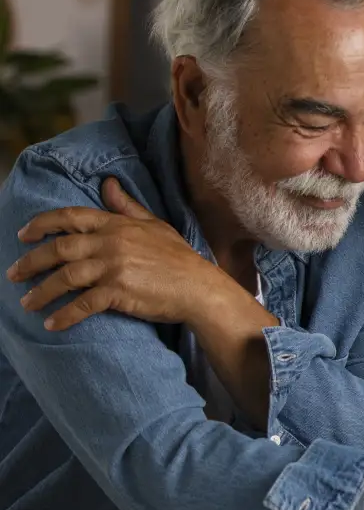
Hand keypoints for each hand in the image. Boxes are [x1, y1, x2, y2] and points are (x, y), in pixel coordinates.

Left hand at [7, 177, 230, 330]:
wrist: (199, 287)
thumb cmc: (179, 258)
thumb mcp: (154, 225)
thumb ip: (126, 207)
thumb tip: (108, 184)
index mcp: (117, 225)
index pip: (71, 217)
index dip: (42, 224)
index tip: (22, 235)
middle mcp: (111, 243)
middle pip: (59, 248)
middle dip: (31, 262)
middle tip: (14, 274)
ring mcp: (114, 267)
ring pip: (65, 277)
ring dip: (41, 292)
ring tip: (27, 303)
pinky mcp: (119, 291)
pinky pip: (83, 304)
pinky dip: (64, 316)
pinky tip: (52, 324)